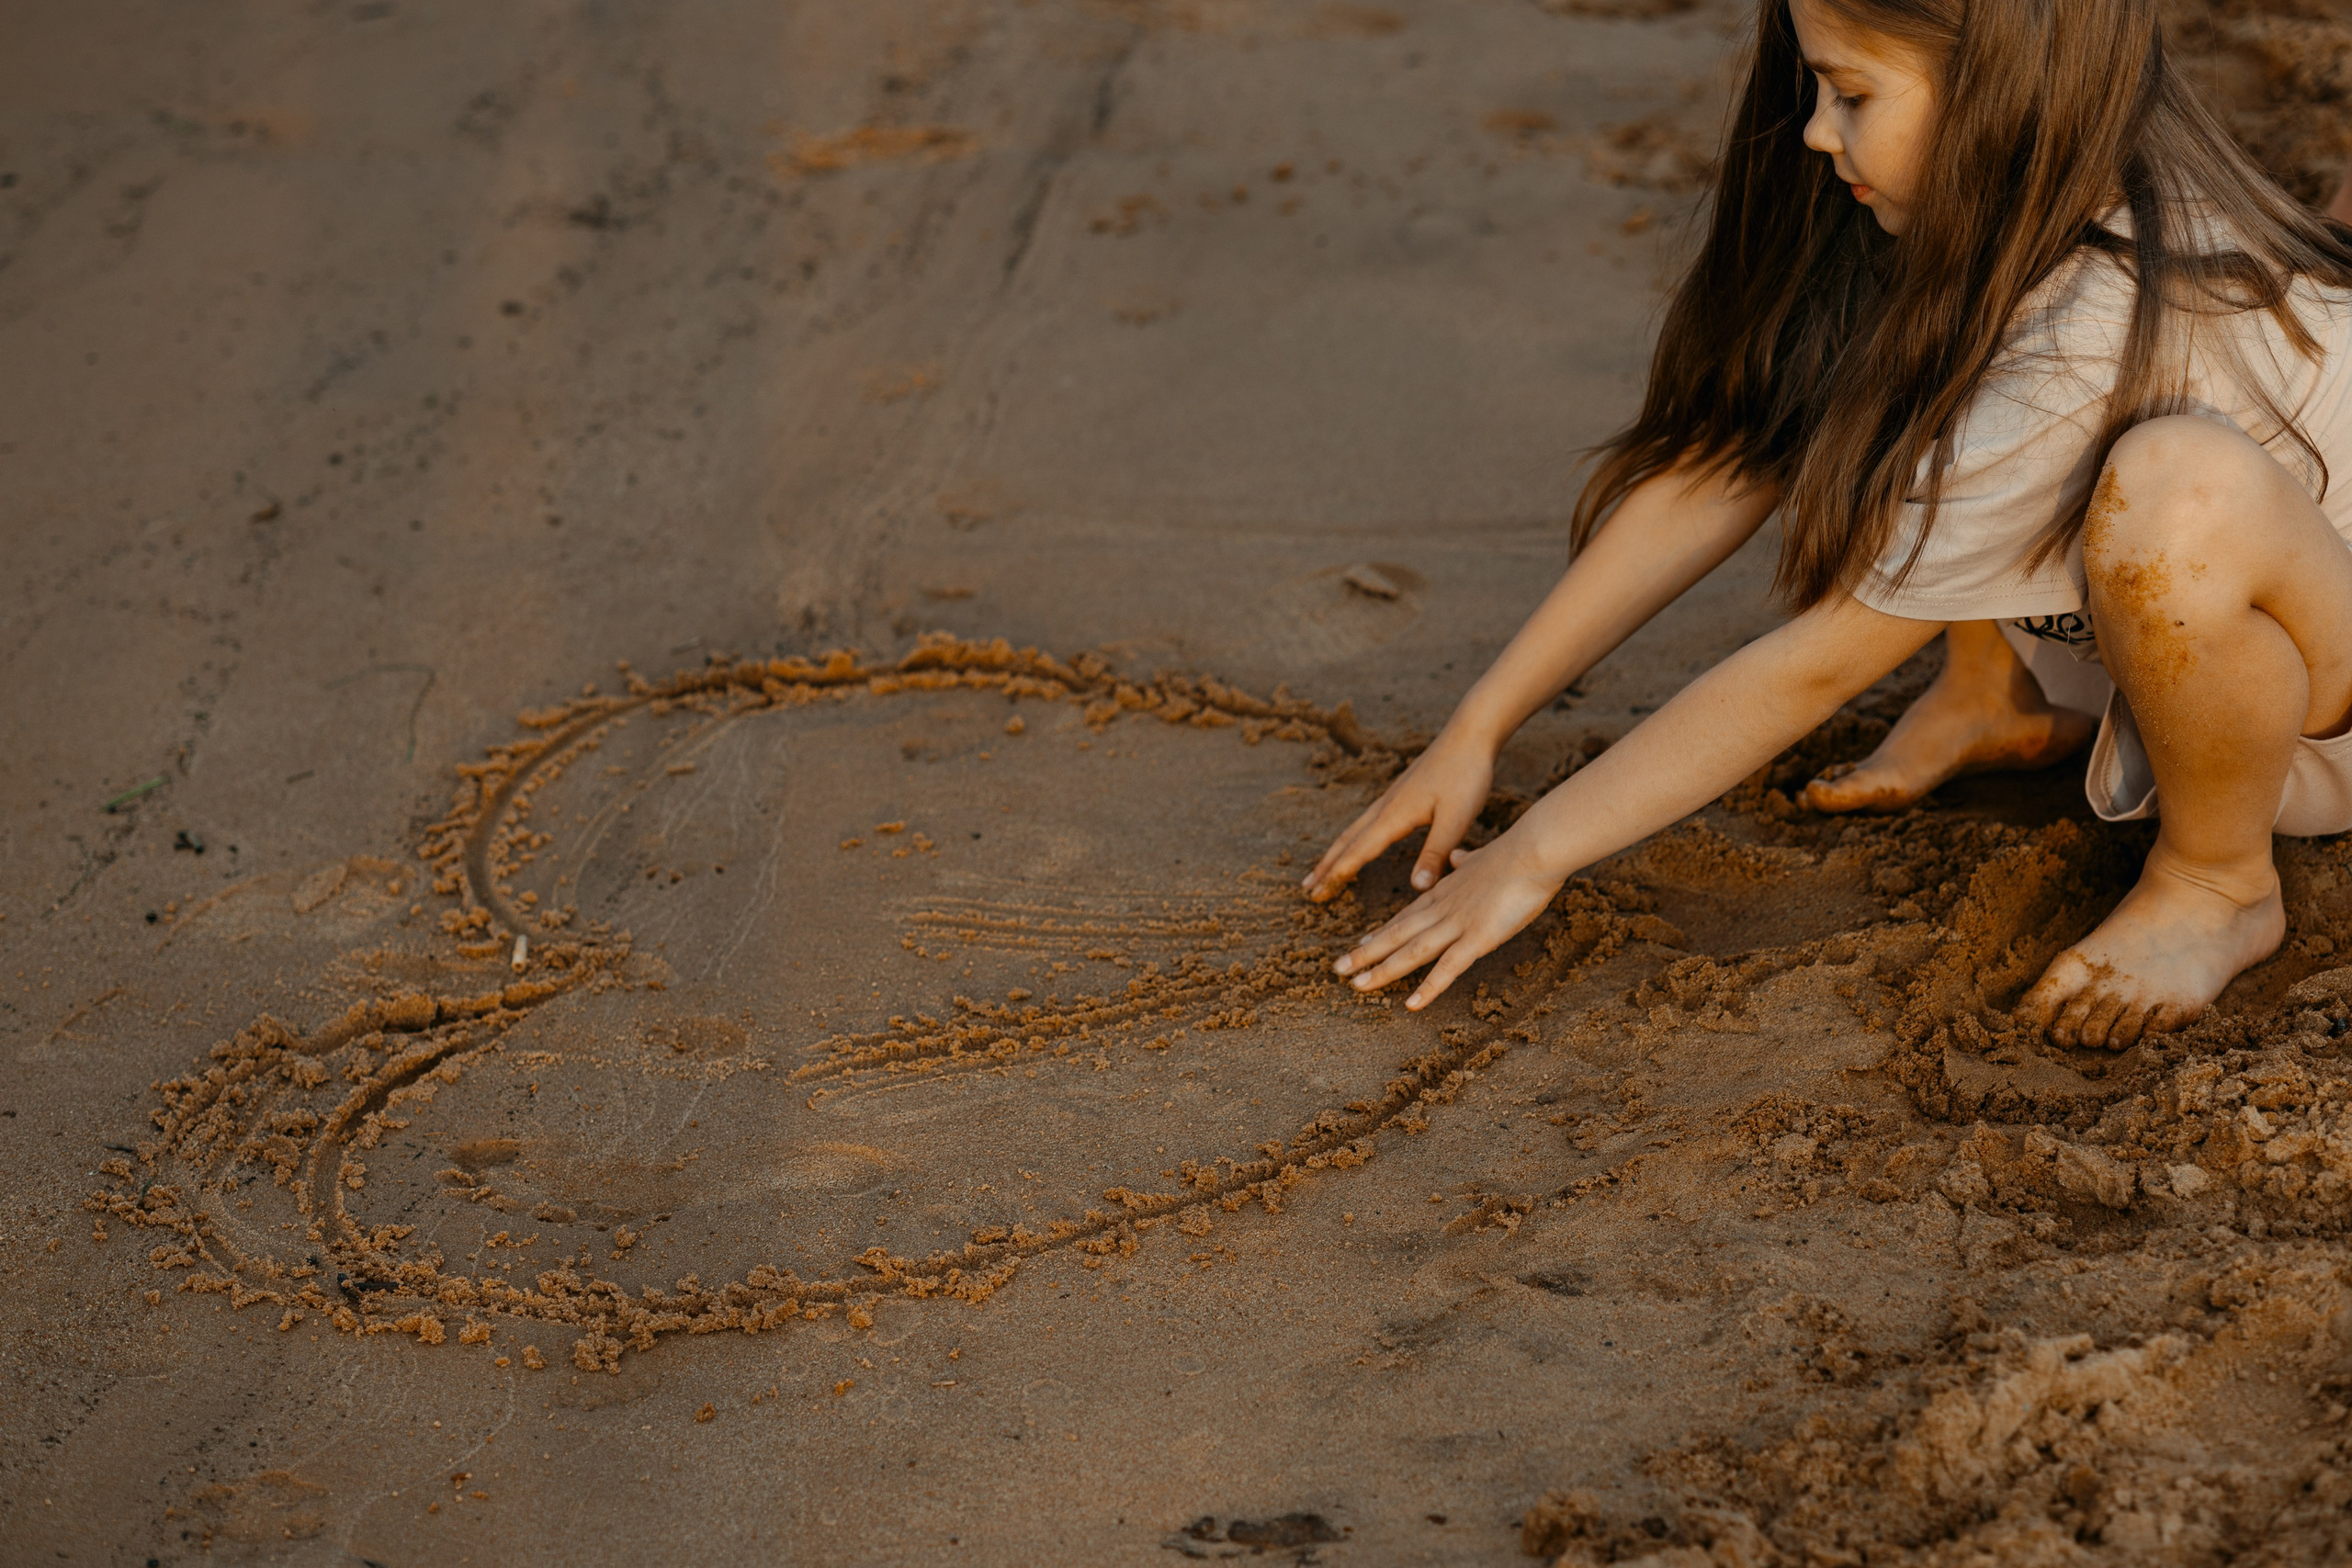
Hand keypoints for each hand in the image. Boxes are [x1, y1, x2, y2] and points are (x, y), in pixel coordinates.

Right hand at [1302, 729, 1494, 900]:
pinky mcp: (1401, 792)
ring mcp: (1391, 797)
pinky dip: (1352, 838)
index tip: (1318, 895)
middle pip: (1347, 841)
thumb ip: (1435, 853)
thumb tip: (1417, 888)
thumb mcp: (1456, 819)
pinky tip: (1358, 839)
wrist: (1469, 733)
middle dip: (1326, 867)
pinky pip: (1366, 821)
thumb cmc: (1465, 775)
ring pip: (1354, 830)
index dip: (1337, 875)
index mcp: (1394, 816)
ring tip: (1322, 869)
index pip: (1358, 852)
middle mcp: (1385, 807)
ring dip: (1335, 852)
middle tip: (1308, 889)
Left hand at [1330, 828, 1562, 1009]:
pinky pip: (1448, 968)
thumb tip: (1457, 856)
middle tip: (1338, 969)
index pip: (1406, 915)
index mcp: (1445, 891)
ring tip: (1357, 986)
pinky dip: (1428, 987)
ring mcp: (1458, 924)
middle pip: (1397, 934)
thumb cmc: (1517, 853)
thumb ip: (1466, 860)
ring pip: (1411, 951)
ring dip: (1383, 970)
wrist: (1535, 848)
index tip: (1362, 943)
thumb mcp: (1482, 856)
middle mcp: (1443, 908)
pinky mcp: (1478, 938)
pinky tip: (1410, 1004)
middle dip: (1366, 953)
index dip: (1382, 932)